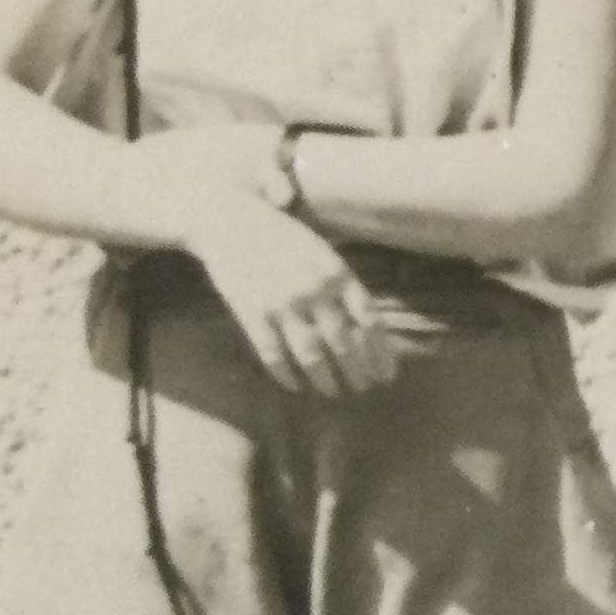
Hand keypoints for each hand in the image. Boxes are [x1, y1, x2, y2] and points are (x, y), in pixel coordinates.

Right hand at [143, 130, 402, 395]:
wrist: (227, 220)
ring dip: (327, 379)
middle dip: (360, 370)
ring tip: (337, 393)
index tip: (388, 371)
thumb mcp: (322, 249)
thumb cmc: (278, 232)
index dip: (381, 350)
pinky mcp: (252, 314)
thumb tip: (368, 320)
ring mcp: (283, 305)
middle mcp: (315, 291)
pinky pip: (273, 354)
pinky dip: (285, 374)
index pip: (369, 320)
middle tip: (368, 388)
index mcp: (337, 273)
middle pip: (345, 342)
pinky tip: (295, 386)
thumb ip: (344, 281)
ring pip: (313, 354)